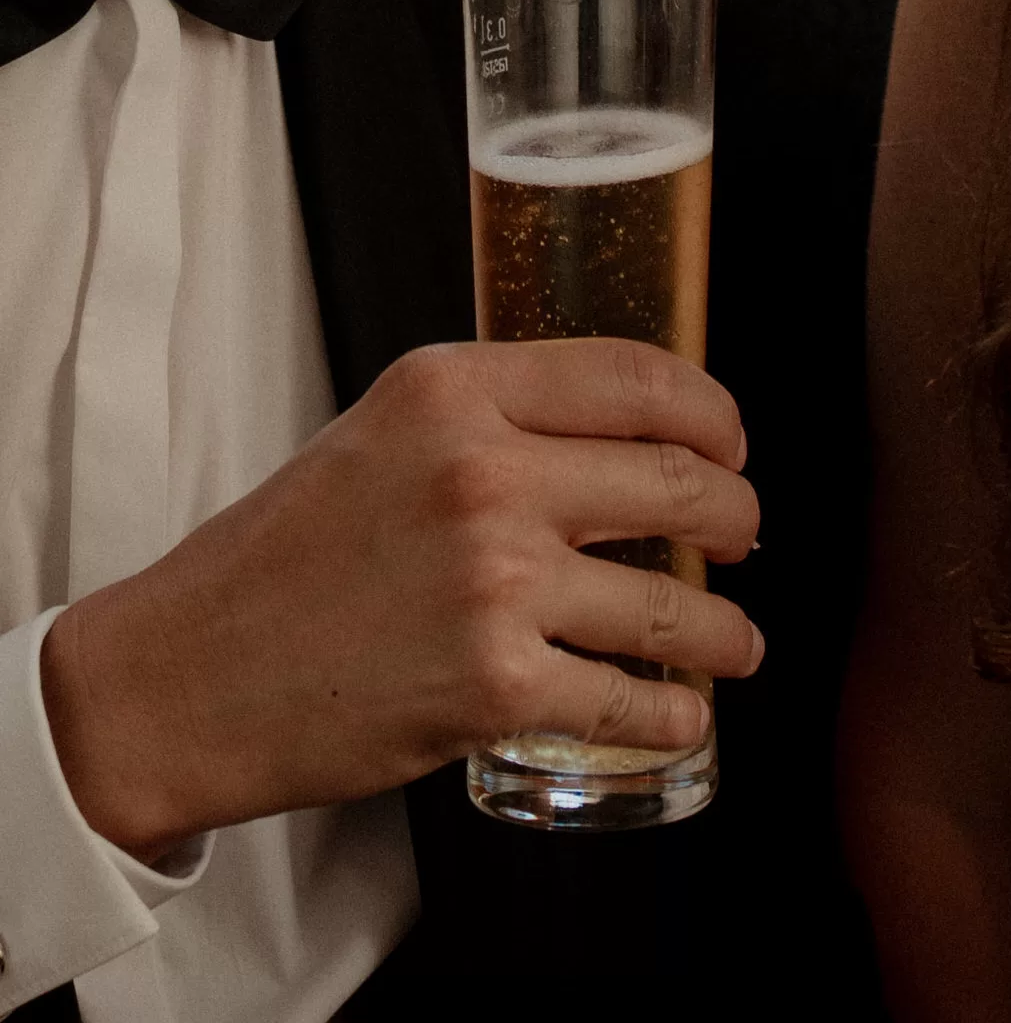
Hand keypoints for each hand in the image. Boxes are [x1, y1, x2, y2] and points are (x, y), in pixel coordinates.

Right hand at [40, 338, 761, 862]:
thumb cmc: (280, 558)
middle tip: (743, 532)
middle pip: (676, 477)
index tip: (730, 438)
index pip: (633, 374)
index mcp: (453, 390)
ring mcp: (496, 581)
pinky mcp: (496, 687)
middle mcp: (483, 472)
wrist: (186, 674)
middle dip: (736, 511)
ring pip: (673, 602)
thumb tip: (608, 434)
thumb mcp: (381, 435)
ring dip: (726, 631)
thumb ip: (488, 420)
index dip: (710, 408)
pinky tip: (685, 715)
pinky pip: (629, 700)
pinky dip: (675, 716)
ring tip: (736, 643)